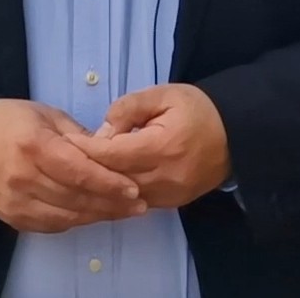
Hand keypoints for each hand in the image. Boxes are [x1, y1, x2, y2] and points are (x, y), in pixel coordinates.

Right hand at [0, 99, 146, 233]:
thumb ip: (78, 135)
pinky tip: (93, 214)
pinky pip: (52, 225)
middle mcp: (24, 176)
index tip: (133, 188)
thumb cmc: (10, 122)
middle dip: (111, 203)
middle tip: (138, 204)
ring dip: (98, 215)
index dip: (109, 183)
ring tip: (123, 211)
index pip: (78, 171)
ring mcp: (16, 201)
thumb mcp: (46, 115)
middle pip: (76, 197)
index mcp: (34, 145)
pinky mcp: (12, 217)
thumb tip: (110, 150)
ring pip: (66, 215)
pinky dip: (76, 220)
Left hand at [65, 84, 231, 208]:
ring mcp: (169, 195)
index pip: (112, 153)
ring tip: (79, 171)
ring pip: (122, 196)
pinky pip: (136, 202)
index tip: (64, 141)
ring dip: (101, 185)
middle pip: (113, 179)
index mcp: (162, 146)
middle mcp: (164, 176)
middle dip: (87, 168)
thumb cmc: (198, 109)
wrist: (237, 134)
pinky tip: (104, 183)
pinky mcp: (172, 204)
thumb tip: (102, 131)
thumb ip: (129, 108)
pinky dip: (118, 194)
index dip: (85, 149)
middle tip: (63, 158)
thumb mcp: (164, 95)